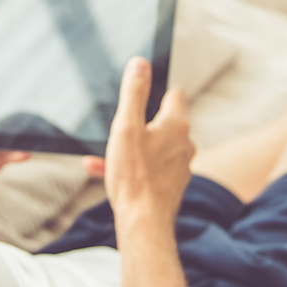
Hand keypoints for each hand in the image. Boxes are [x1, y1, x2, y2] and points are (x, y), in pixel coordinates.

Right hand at [91, 57, 194, 225]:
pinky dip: (130, 166)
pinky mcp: (170, 185)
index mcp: (176, 125)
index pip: (174, 94)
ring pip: (152, 147)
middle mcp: (184, 144)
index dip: (155, 91)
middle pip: (163, 121)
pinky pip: (148, 168)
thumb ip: (133, 93)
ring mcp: (179, 166)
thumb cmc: (134, 175)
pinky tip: (102, 170)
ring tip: (105, 152)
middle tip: (119, 125)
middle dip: (139, 121)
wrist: (143, 222)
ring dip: (131, 146)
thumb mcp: (126, 127)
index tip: (139, 93)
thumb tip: (140, 63)